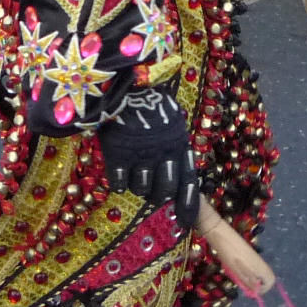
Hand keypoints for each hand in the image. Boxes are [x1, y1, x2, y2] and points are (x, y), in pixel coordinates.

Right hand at [98, 88, 198, 225]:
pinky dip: (119, 180)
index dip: (187, 206)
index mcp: (179, 145)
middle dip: (158, 196)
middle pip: (164, 192)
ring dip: (138, 185)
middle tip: (150, 191)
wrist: (126, 83)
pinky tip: (118, 170)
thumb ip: (174, 149)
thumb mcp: (171, 124)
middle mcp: (164, 154)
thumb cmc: (150, 103)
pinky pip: (120, 182)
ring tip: (133, 171)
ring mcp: (141, 154)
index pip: (188, 183)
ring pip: (142, 188)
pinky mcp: (119, 154)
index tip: (185, 224)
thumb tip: (177, 174)